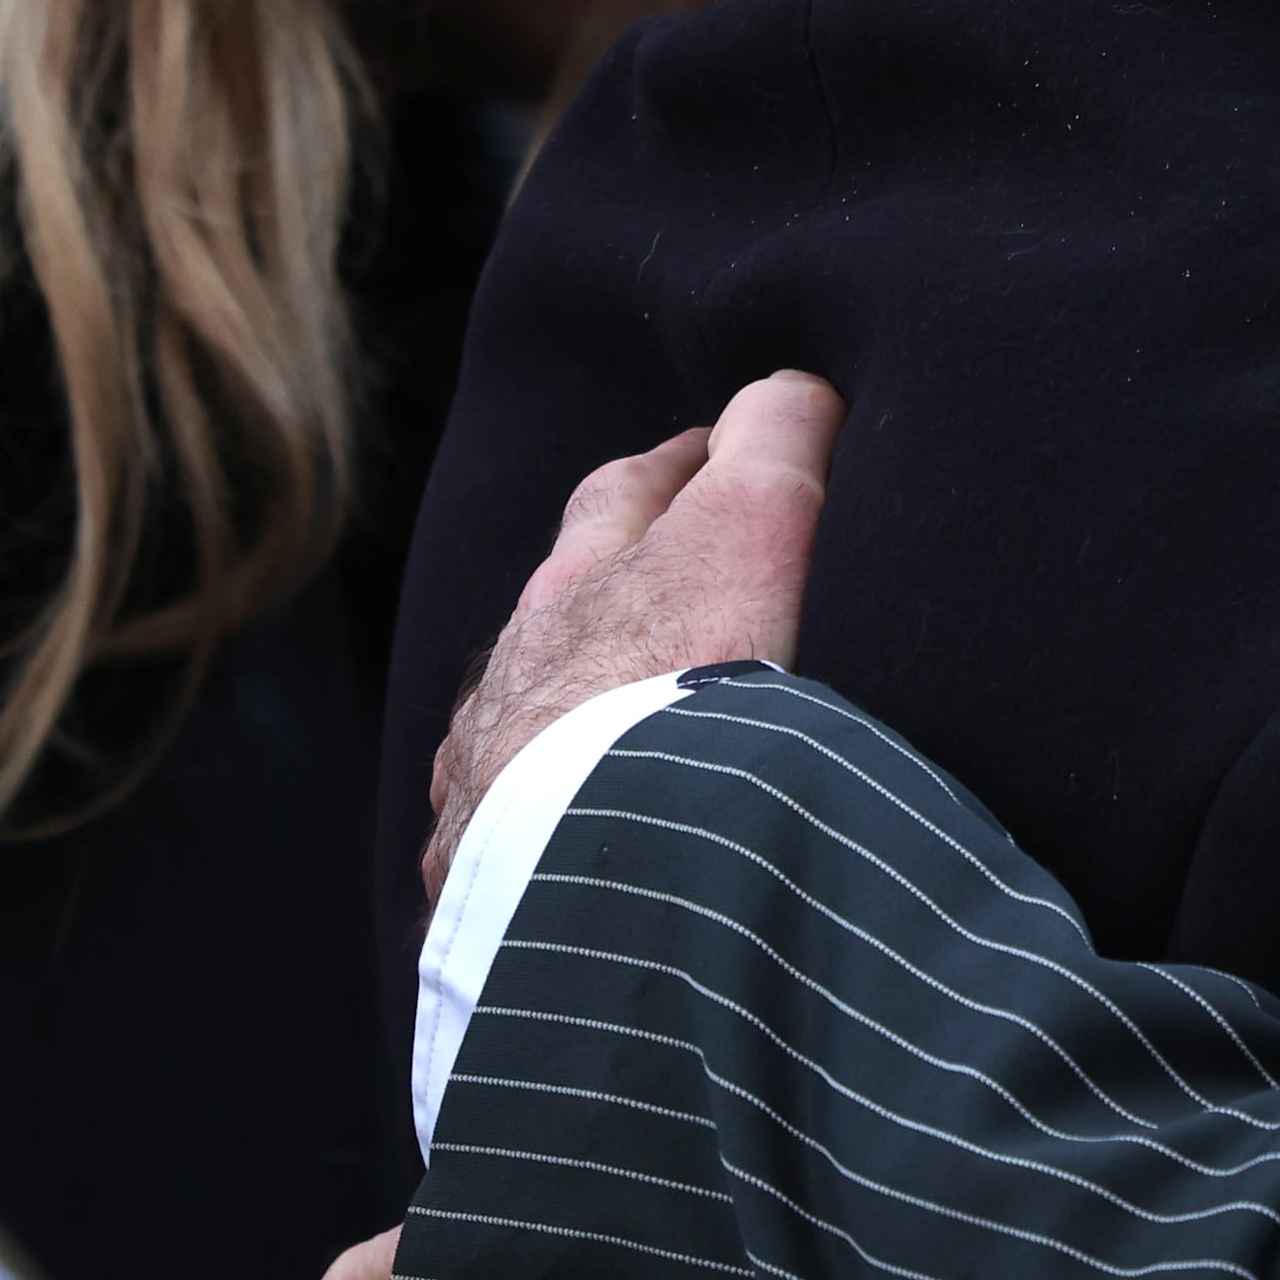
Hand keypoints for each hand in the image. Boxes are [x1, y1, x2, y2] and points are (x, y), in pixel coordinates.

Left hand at [427, 372, 839, 891]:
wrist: (604, 868)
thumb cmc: (679, 690)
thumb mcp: (750, 534)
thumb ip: (773, 447)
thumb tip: (791, 388)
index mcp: (577, 595)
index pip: (624, 499)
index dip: (677, 470)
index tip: (718, 455)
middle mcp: (512, 682)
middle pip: (557, 616)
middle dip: (612, 599)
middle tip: (676, 593)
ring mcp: (489, 790)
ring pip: (524, 732)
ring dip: (575, 726)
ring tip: (634, 748)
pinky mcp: (490, 891)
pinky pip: (515, 844)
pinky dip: (557, 833)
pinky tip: (593, 857)